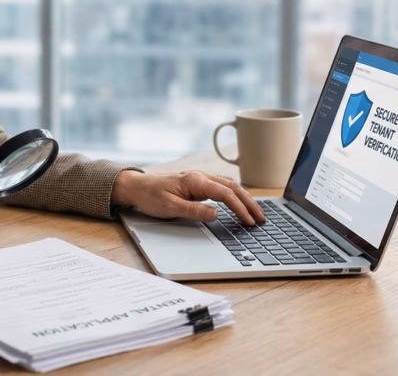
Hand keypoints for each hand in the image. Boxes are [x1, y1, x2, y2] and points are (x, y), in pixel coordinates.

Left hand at [110, 170, 264, 224]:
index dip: (240, 208)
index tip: (249, 221)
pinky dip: (234, 194)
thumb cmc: (150, 196)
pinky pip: (221, 187)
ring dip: (244, 198)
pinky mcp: (197, 184)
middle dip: (249, 203)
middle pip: (233, 187)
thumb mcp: (170, 208)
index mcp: (195, 181)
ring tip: (255, 212)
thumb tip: (216, 214)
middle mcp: (200, 177)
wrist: (136, 186)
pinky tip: (239, 203)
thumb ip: (194, 211)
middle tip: (261, 218)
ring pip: (229, 185)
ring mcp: (199, 179)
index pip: (225, 194)